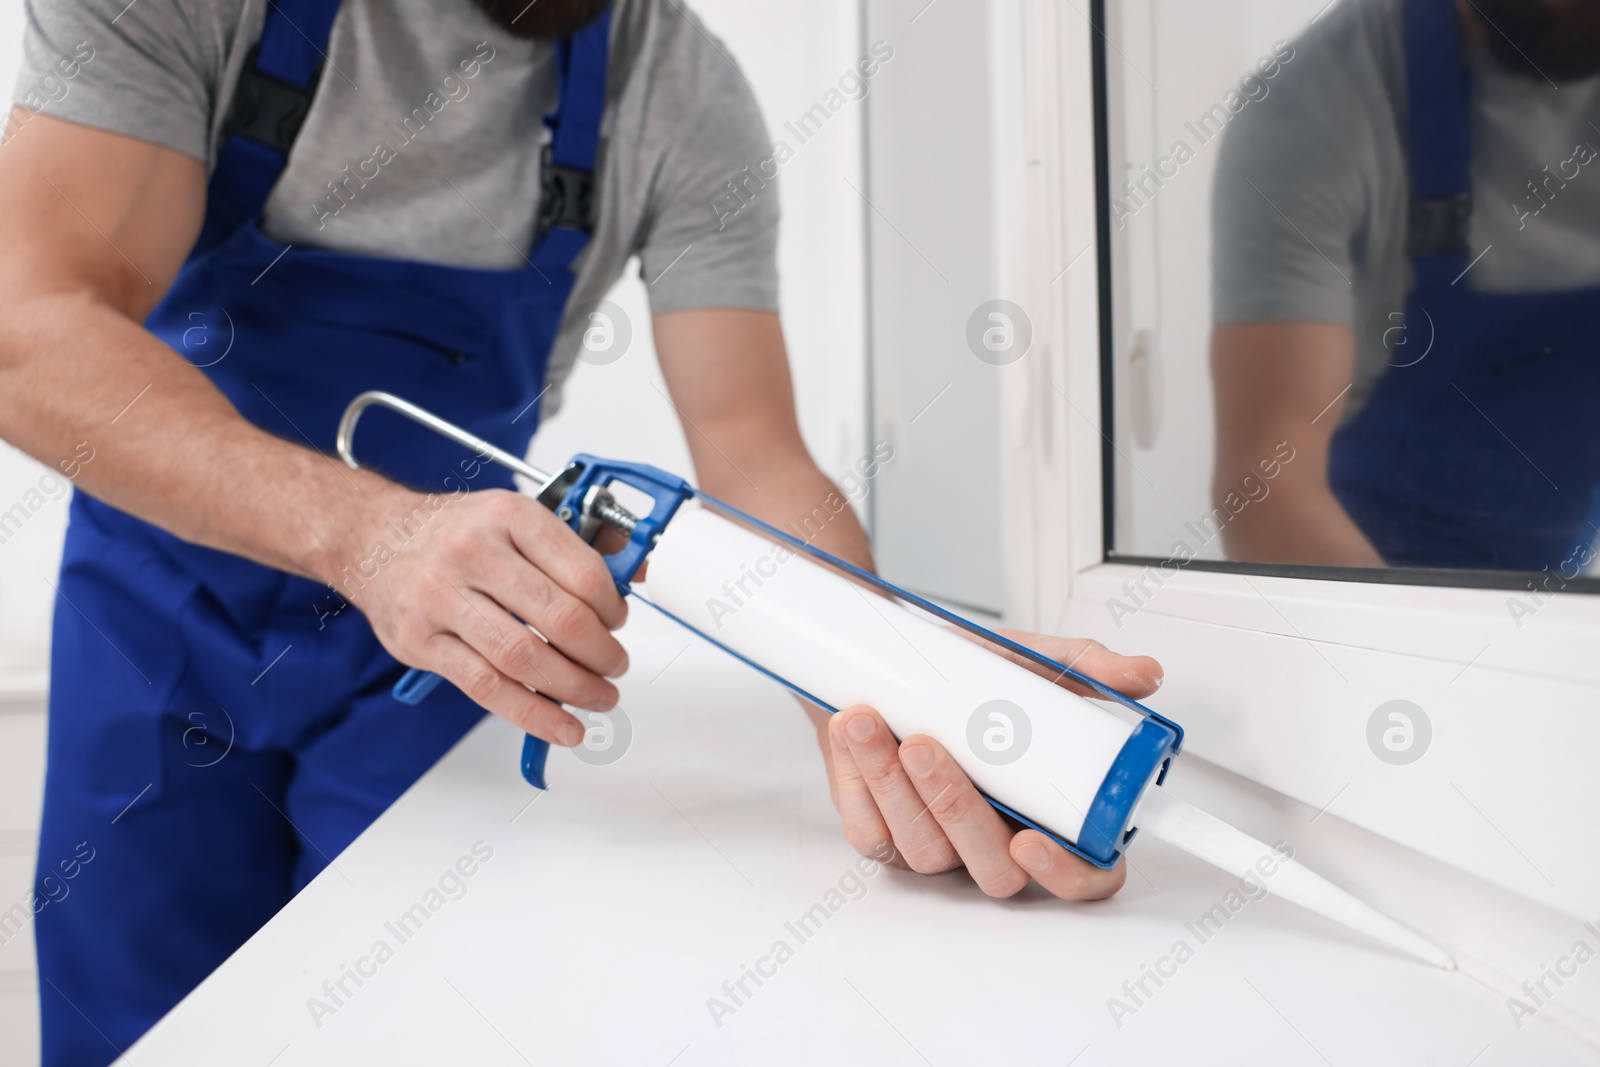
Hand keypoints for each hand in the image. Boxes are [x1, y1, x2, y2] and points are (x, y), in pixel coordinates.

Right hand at [338, 487, 628, 745]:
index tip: (618, 623)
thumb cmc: (453, 532)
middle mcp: (474, 553)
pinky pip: (486, 687)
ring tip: (598, 698)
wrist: (371, 537)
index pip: (582, 573)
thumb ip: (573, 547)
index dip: (613, 608)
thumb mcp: (513, 516)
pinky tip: (561, 726)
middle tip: (615, 667)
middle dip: (601, 654)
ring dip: (574, 688)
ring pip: (523, 657)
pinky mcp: (420, 642)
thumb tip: (634, 574)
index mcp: (509, 517)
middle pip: (559, 618)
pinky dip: (532, 714)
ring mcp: (442, 599)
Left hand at [811, 631, 1162, 899]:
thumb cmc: (961, 679)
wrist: (885, 664)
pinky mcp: (883, 838)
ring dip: (895, 785)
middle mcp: (998, 840)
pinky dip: (860, 779)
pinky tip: (854, 734)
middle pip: (996, 872)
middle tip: (927, 746)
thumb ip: (1086, 667)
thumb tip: (1143, 674)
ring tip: (875, 723)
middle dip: (956, 809)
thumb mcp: (1027, 663)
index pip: (1086, 876)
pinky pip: (873, 832)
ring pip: (926, 850)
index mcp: (1050, 814)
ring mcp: (939, 847)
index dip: (1067, 874)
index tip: (1033, 839)